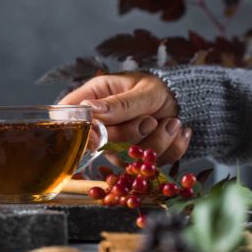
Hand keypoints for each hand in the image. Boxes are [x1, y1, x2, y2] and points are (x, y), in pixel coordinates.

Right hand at [59, 72, 191, 164]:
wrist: (183, 97)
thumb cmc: (158, 87)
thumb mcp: (143, 90)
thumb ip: (120, 104)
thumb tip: (91, 109)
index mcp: (91, 101)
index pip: (68, 121)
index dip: (80, 133)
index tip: (100, 136)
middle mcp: (98, 126)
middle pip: (100, 145)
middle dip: (131, 134)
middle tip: (150, 119)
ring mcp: (114, 146)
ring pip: (125, 159)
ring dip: (156, 142)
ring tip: (172, 122)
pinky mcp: (133, 159)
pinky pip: (149, 165)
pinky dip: (169, 149)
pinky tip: (176, 132)